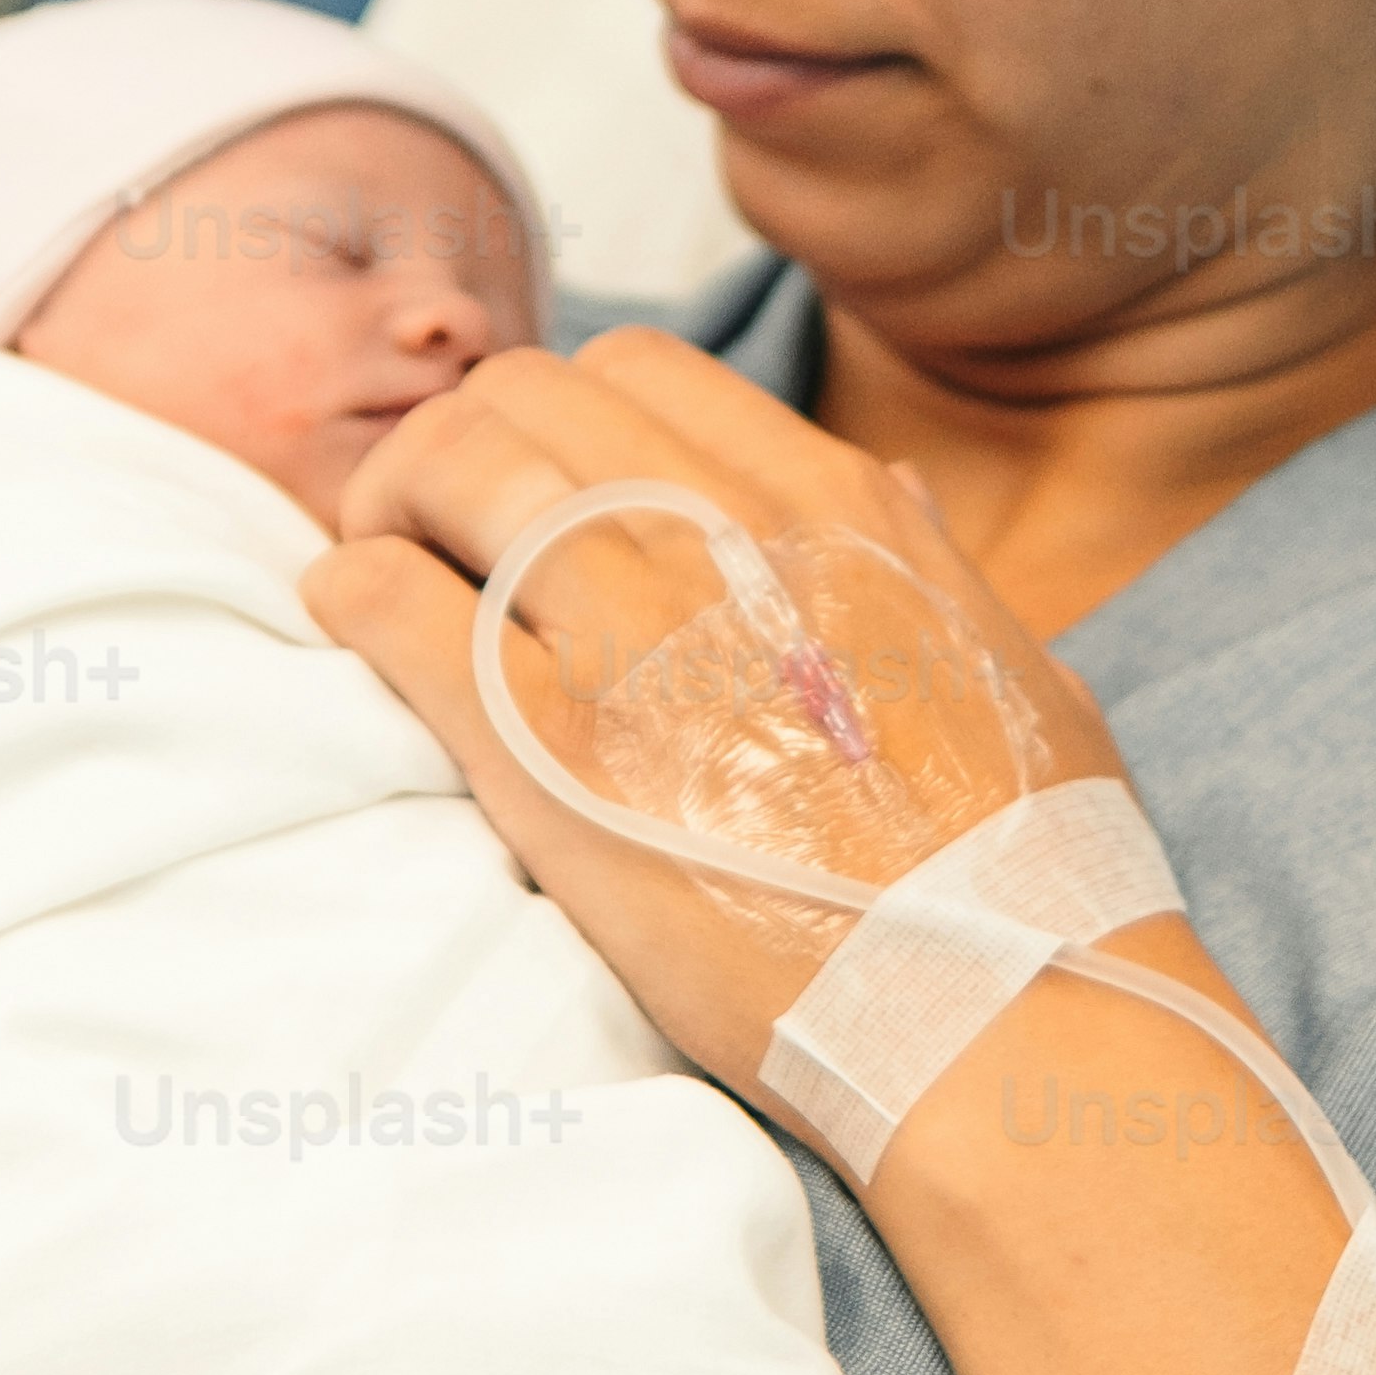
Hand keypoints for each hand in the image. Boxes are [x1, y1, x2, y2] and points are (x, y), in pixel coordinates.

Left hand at [307, 330, 1146, 1111]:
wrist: (995, 1005)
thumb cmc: (1023, 858)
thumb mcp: (1008, 658)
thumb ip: (922, 559)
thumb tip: (881, 489)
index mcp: (830, 505)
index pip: (637, 369)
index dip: (563, 411)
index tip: (545, 480)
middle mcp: (720, 538)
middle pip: (522, 397)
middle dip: (460, 440)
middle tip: (438, 526)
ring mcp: (628, 639)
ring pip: (445, 467)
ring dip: (392, 503)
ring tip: (383, 567)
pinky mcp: (546, 754)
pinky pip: (394, 603)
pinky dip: (352, 589)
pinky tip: (352, 618)